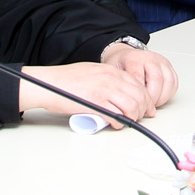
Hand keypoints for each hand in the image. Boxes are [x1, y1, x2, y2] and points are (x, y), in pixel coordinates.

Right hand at [20, 61, 155, 126]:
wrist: (48, 84)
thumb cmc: (65, 81)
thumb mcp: (92, 72)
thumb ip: (107, 80)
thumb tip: (118, 93)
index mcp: (110, 70)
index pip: (138, 84)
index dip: (146, 99)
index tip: (146, 108)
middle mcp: (110, 78)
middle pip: (139, 95)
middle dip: (143, 110)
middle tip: (140, 118)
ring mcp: (104, 90)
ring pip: (132, 106)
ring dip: (134, 117)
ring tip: (128, 122)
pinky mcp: (96, 103)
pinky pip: (117, 115)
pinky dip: (121, 122)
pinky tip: (117, 124)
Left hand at [103, 46, 179, 110]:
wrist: (126, 55)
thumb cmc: (121, 64)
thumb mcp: (113, 72)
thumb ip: (118, 85)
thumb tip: (121, 103)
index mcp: (134, 58)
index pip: (139, 78)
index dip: (138, 95)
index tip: (135, 105)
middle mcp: (150, 58)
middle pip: (156, 80)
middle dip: (152, 98)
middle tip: (145, 107)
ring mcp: (161, 62)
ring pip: (168, 81)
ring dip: (162, 97)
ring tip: (153, 104)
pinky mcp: (169, 67)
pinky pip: (174, 82)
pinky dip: (168, 94)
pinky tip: (160, 99)